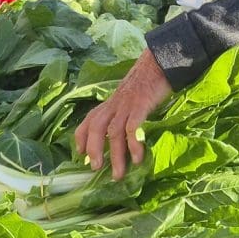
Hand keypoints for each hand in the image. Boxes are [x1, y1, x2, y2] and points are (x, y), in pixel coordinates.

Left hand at [75, 50, 172, 179]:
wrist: (158, 63)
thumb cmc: (144, 84)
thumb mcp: (127, 98)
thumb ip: (121, 113)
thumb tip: (121, 136)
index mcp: (108, 104)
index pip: (87, 121)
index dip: (81, 138)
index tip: (80, 154)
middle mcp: (113, 105)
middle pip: (95, 128)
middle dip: (94, 149)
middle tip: (96, 169)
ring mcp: (125, 106)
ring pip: (113, 133)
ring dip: (115, 156)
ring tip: (118, 174)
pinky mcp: (140, 106)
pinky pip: (132, 128)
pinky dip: (133, 145)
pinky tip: (137, 158)